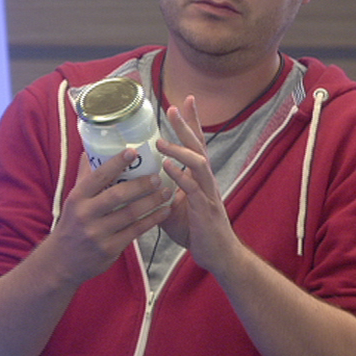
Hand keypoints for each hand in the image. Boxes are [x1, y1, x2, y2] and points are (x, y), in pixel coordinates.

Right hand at [45, 149, 172, 286]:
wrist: (62, 263)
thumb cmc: (72, 224)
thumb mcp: (73, 200)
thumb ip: (84, 176)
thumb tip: (90, 150)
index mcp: (77, 198)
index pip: (98, 176)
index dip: (116, 163)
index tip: (133, 151)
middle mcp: (85, 214)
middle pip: (117, 195)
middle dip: (141, 184)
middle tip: (158, 176)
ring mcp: (98, 234)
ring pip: (130, 214)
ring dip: (152, 201)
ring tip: (166, 191)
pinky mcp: (109, 249)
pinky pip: (136, 231)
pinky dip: (152, 219)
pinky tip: (164, 211)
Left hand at [157, 96, 242, 275]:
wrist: (217, 255)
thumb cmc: (196, 230)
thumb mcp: (173, 207)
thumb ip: (161, 192)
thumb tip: (138, 184)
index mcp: (199, 177)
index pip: (195, 144)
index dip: (191, 123)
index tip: (184, 100)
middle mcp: (206, 180)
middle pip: (198, 145)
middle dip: (186, 125)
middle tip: (173, 106)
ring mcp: (208, 193)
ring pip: (198, 162)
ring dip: (180, 149)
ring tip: (161, 141)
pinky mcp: (206, 209)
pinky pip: (194, 188)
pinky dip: (181, 176)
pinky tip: (167, 167)